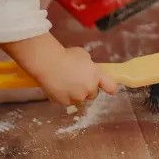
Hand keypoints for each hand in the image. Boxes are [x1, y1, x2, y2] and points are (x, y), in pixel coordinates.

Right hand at [1, 34, 116, 105]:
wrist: (48, 63)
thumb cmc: (66, 55)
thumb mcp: (84, 57)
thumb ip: (89, 67)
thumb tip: (88, 71)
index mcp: (96, 76)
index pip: (111, 87)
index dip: (110, 87)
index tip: (110, 88)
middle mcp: (88, 89)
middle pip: (93, 94)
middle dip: (88, 89)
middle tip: (78, 80)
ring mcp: (76, 97)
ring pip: (79, 99)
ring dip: (76, 94)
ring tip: (66, 83)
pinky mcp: (64, 102)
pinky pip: (67, 101)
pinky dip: (64, 96)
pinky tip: (58, 86)